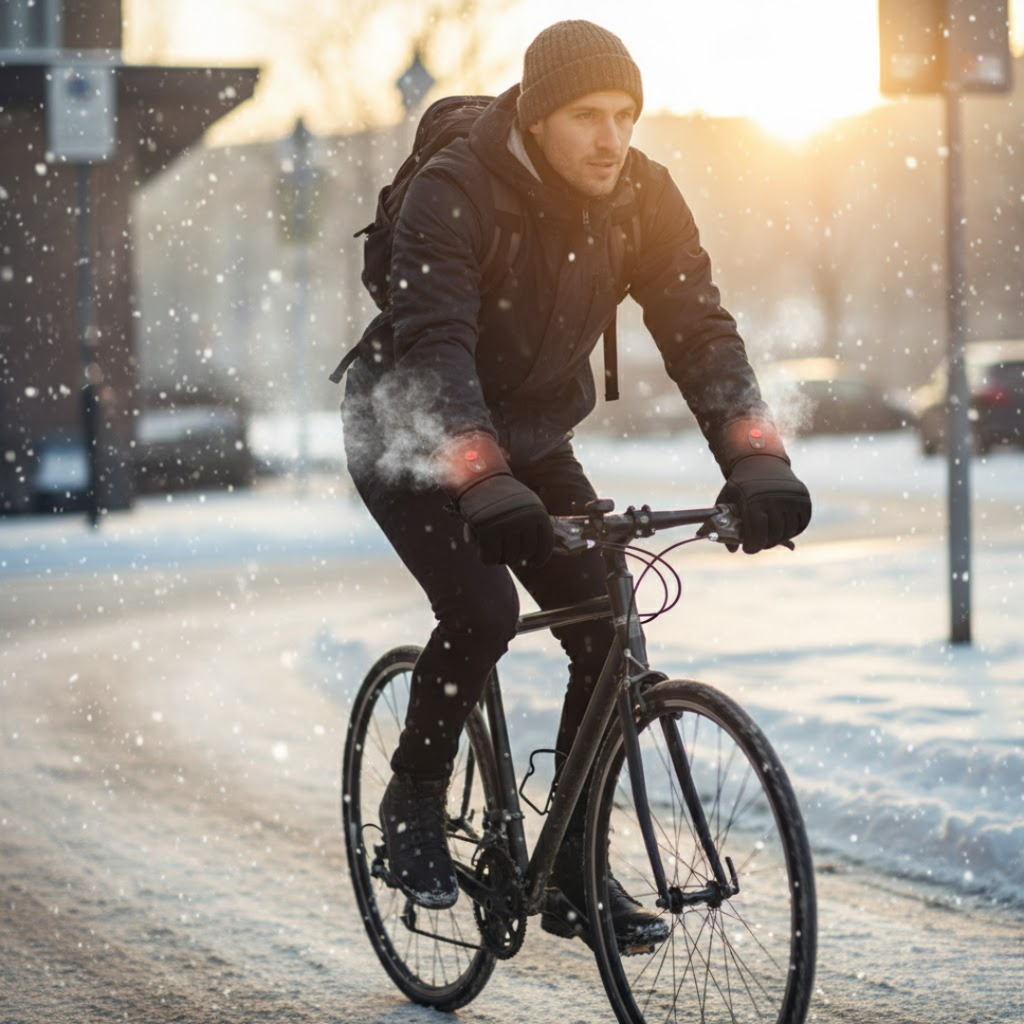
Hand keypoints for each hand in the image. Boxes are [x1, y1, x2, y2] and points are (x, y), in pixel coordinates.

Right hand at [433, 432, 553, 566]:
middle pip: (525, 552)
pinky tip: (483, 553)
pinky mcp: (487, 530)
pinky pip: (491, 557)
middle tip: (506, 554)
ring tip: (494, 551)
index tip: (533, 564)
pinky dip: (487, 558)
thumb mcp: (522, 504)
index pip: (545, 544)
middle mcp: (525, 518)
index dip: (540, 558)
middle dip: (515, 557)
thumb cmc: (499, 492)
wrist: (477, 475)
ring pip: (509, 557)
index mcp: (537, 511)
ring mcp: (506, 525)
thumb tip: (536, 560)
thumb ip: (530, 527)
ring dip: (501, 558)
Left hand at [716, 455, 810, 553]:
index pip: (756, 535)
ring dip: (779, 538)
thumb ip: (725, 524)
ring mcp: (791, 498)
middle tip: (759, 544)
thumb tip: (733, 550)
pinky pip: (802, 523)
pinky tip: (783, 530)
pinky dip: (794, 530)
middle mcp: (774, 499)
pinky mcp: (803, 498)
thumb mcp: (727, 499)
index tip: (748, 549)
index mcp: (753, 501)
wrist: (762, 461)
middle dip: (764, 544)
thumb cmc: (741, 484)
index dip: (752, 546)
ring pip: (788, 531)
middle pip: (773, 535)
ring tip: (770, 537)